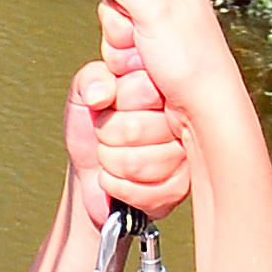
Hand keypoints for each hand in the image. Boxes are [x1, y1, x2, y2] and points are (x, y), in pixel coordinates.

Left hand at [68, 51, 191, 212]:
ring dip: (110, 162)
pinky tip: (118, 176)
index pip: (145, 89)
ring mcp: (186, 154)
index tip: (112, 103)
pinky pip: (140, 191)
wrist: (91, 169)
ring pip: (135, 164)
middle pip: (135, 129)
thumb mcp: (85, 91)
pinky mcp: (180, 187)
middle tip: (108, 133)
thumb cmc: (93, 124)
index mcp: (165, 86)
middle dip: (107, 135)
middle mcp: (184, 117)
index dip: (118, 102)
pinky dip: (116, 186)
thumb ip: (92, 80)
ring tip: (111, 154)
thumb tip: (100, 95)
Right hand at [83, 0, 256, 141]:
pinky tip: (149, 77)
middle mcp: (167, 2)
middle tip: (145, 45)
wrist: (203, 113)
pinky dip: (126, 72)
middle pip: (112, 8)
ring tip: (151, 65)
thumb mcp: (155, 12)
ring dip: (123, 57)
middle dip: (120, 33)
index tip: (135, 14)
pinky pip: (119, 60)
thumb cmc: (192, 62)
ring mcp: (158, 33)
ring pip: (112, 38)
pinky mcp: (150, 59)